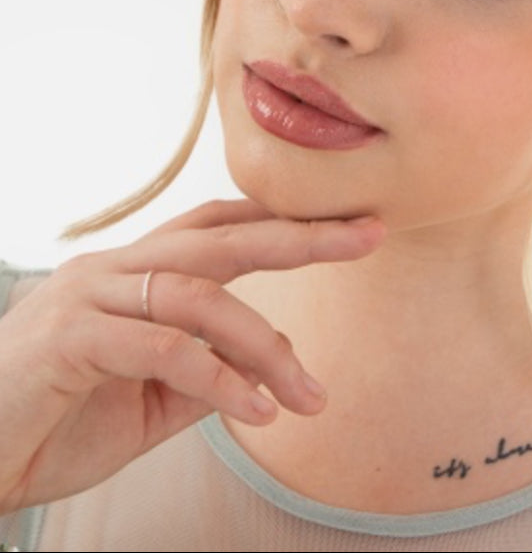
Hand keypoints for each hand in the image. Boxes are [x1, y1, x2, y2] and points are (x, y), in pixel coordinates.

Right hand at [0, 198, 385, 512]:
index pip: (218, 226)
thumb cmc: (56, 422)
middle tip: (365, 236)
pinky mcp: (69, 340)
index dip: (282, 220)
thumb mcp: (151, 399)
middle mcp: (113, 268)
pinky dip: (218, 377)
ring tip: (309, 393)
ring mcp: (88, 297)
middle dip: (301, 236)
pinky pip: (162, 349)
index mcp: (134, 271)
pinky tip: (256, 409)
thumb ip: (208, 372)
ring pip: (200, 294)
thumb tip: (272, 362)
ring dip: (265, 344)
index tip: (347, 224)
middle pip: (223, 236)